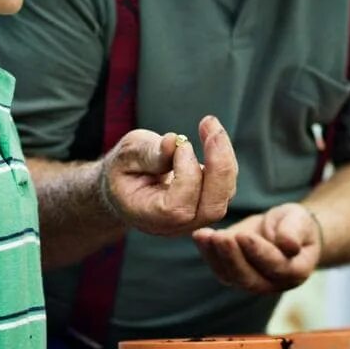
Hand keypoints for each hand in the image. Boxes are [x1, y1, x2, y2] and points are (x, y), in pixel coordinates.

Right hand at [101, 115, 236, 236]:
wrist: (125, 183)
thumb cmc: (123, 170)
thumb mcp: (126, 156)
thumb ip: (148, 153)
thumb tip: (175, 142)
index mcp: (150, 217)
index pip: (178, 208)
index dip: (186, 176)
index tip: (180, 147)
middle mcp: (176, 224)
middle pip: (212, 208)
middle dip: (219, 166)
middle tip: (212, 129)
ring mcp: (195, 216)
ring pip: (224, 194)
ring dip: (223, 155)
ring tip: (208, 124)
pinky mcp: (208, 201)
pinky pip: (226, 182)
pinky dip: (223, 155)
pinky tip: (210, 133)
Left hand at [191, 203, 322, 293]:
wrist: (284, 230)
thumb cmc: (296, 224)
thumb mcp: (300, 221)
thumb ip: (294, 232)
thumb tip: (289, 245)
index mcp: (295, 271)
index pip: (275, 266)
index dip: (258, 253)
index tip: (243, 235)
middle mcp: (272, 283)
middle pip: (249, 279)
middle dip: (232, 258)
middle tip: (220, 236)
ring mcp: (251, 281)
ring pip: (230, 276)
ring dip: (215, 256)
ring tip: (205, 235)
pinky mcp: (233, 272)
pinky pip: (219, 267)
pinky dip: (207, 253)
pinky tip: (200, 235)